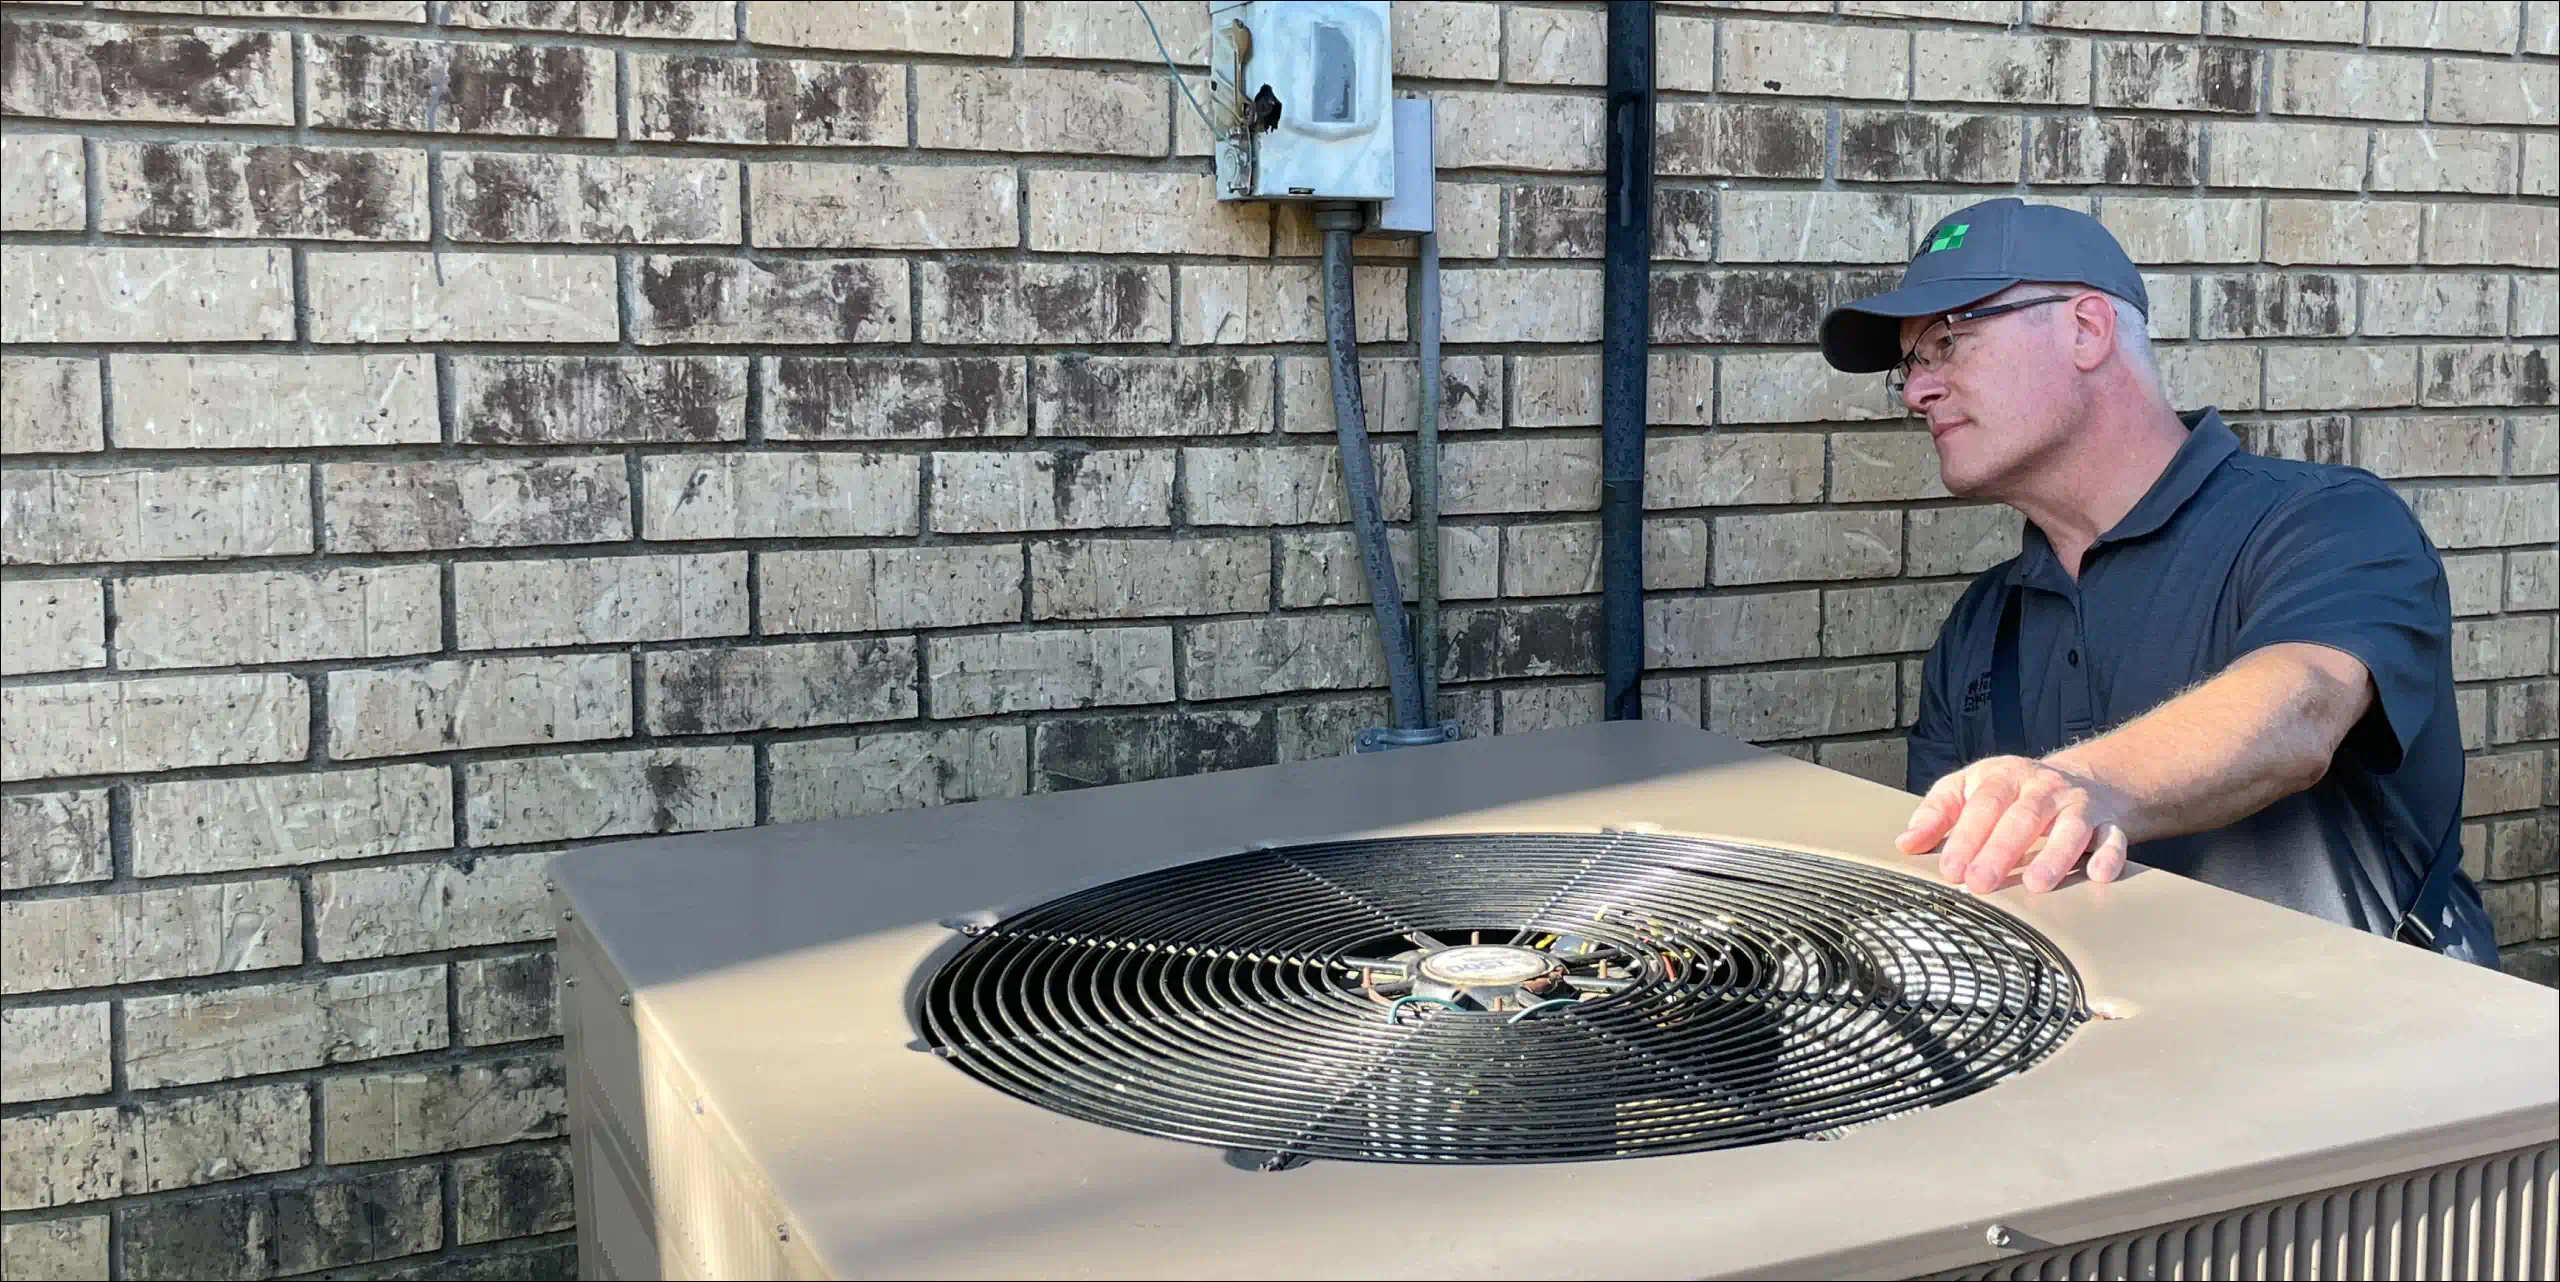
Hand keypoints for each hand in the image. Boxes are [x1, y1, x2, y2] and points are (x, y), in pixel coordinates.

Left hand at [1894, 755, 2133, 894]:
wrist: (2082, 778)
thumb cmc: (2013, 791)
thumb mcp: (1968, 789)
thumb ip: (1937, 813)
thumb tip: (1905, 844)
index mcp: (2004, 777)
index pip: (1983, 804)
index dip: (1965, 836)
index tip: (1949, 869)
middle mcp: (2043, 789)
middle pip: (2023, 817)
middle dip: (2000, 851)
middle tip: (1980, 883)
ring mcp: (2078, 805)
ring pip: (2070, 827)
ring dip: (2054, 855)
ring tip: (2037, 884)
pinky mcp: (2108, 824)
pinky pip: (2113, 838)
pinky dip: (2109, 855)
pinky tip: (2097, 875)